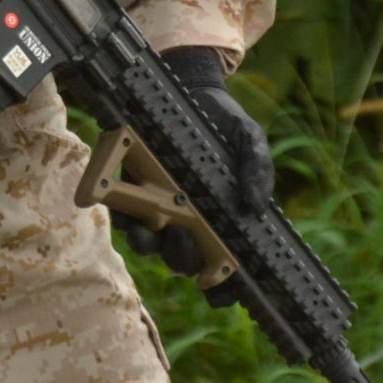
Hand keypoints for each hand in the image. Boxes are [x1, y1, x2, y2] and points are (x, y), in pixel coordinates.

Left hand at [112, 46, 274, 300]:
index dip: (222, 288)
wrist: (192, 89)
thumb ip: (257, 169)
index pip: (223, 266)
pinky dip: (127, 215)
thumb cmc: (225, 123)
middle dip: (185, 259)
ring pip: (152, 242)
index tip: (220, 293)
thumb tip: (257, 206)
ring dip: (151, 243)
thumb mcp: (249, 141)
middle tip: (189, 245)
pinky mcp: (132, 188)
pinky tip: (132, 208)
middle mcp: (188, 221)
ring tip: (155, 231)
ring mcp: (159, 206)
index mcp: (220, 220)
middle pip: (183, 259)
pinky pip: (125, 213)